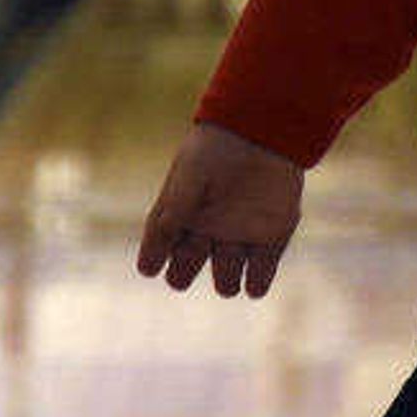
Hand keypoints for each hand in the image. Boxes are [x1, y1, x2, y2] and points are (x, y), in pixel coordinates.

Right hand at [135, 122, 303, 297]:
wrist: (261, 131)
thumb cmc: (215, 154)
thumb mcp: (184, 185)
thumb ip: (166, 223)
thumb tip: (145, 271)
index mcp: (184, 219)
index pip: (168, 260)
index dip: (167, 264)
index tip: (172, 250)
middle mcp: (209, 232)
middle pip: (190, 272)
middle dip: (188, 272)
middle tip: (198, 246)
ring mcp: (240, 237)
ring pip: (227, 282)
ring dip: (226, 278)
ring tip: (230, 249)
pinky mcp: (271, 238)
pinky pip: (260, 277)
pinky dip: (256, 285)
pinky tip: (253, 280)